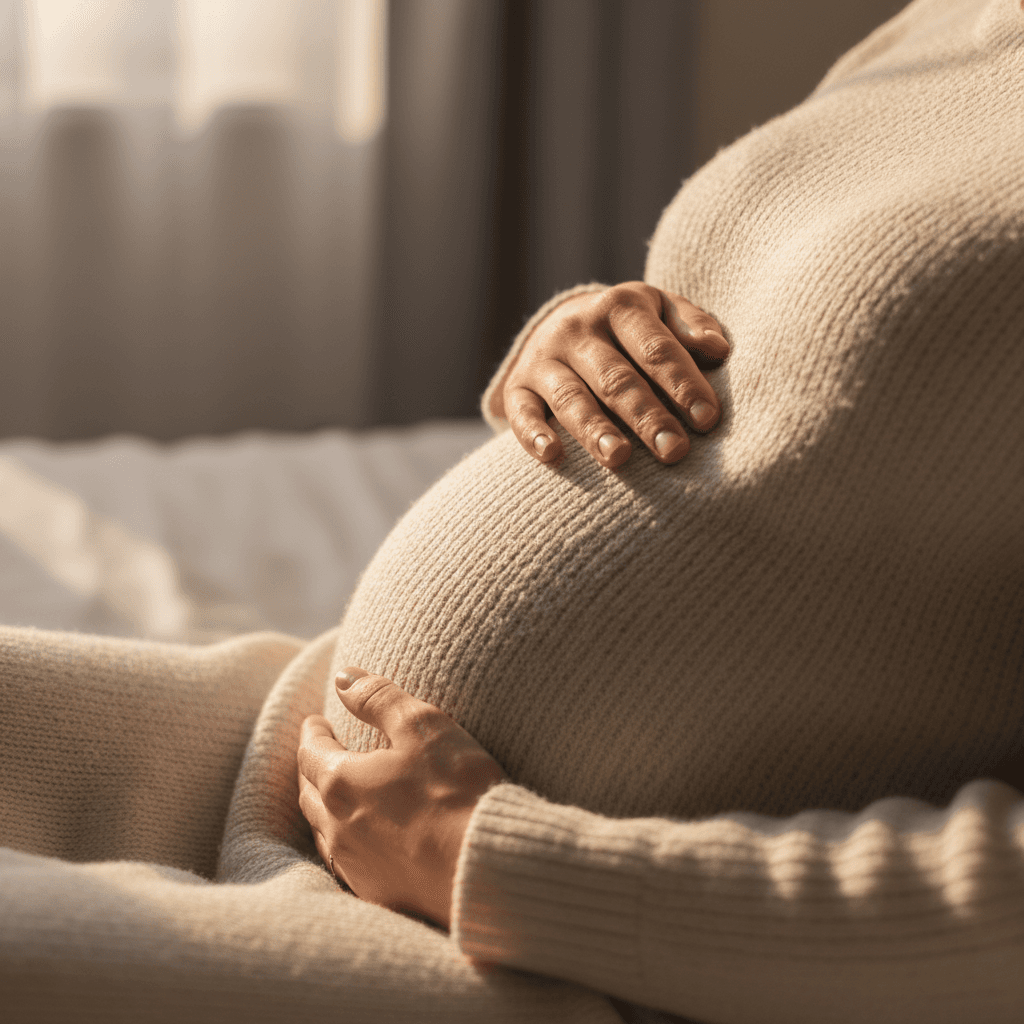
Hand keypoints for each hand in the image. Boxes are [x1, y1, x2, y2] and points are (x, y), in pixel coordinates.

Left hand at [297, 668, 505, 929]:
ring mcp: (357, 868)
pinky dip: (350, 843)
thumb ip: (379, 697)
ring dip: (326, 809)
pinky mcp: (380, 896)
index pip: (311, 751)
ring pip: (325, 832)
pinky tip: (367, 842)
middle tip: (322, 753)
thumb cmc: (457, 790)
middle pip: (310, 793)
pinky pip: (350, 864)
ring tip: (340, 795)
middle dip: (313, 768)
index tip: (316, 722)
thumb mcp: (422, 726)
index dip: (313, 732)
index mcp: (340, 783)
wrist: (486, 868)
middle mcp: (338, 829)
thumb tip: (343, 677)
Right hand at [497, 282, 729, 468]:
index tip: (708, 419)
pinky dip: (534, 434)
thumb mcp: (662, 312)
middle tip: (674, 451)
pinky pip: (522, 412)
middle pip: (615, 378)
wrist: (562, 325)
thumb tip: (718, 349)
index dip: (683, 383)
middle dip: (646, 416)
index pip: (655, 348)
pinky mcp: (517, 387)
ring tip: (620, 458)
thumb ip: (691, 327)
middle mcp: (577, 329)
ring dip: (595, 429)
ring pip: (571, 397)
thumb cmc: (631, 331)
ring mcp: (544, 359)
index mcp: (620, 307)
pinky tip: (553, 455)